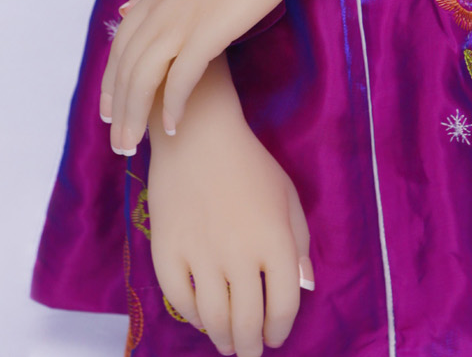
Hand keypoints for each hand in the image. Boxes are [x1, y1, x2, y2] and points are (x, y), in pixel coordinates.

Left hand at [102, 0, 301, 152]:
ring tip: (135, 145)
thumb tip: (125, 9)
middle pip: (126, 69)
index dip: (109, 85)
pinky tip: (173, 127)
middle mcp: (159, 9)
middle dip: (119, 111)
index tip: (108, 115)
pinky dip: (173, 106)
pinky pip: (180, 79)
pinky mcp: (206, 33)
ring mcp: (181, 21)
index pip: (119, 49)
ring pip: (143, 78)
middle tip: (120, 145)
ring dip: (136, 116)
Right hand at [148, 59, 312, 355]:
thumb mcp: (287, 196)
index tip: (276, 336)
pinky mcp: (168, 252)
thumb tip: (303, 287)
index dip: (281, 329)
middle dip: (251, 346)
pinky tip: (202, 320)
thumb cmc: (250, 165)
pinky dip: (193, 318)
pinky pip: (180, 300)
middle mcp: (240, 254)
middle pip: (247, 321)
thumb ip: (299, 242)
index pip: (284, 304)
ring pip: (214, 319)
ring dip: (223, 339)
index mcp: (275, 240)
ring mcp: (201, 256)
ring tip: (228, 344)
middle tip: (250, 352)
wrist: (198, 137)